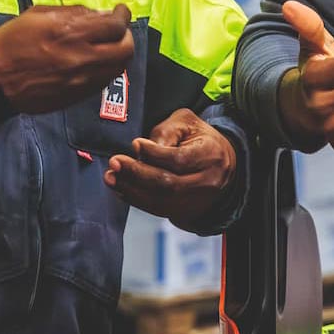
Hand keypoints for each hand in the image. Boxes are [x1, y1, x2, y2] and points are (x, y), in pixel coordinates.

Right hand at [0, 4, 133, 113]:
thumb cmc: (12, 41)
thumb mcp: (39, 14)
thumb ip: (73, 13)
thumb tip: (99, 14)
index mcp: (70, 32)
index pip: (115, 24)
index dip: (122, 15)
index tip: (120, 11)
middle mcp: (82, 57)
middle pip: (125, 49)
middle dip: (126, 36)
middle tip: (118, 30)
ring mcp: (82, 80)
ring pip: (118, 67)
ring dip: (118, 54)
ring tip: (108, 46)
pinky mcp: (78, 96)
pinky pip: (104, 81)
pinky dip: (106, 68)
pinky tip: (95, 61)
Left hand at [106, 108, 237, 223]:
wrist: (221, 164)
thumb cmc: (200, 139)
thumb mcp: (187, 123)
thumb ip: (166, 132)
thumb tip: (141, 150)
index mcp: (210, 155)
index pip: (179, 160)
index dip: (154, 154)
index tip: (135, 144)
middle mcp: (206, 182)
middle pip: (168, 185)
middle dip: (137, 174)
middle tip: (116, 163)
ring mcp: (196, 201)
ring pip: (161, 201)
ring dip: (132, 190)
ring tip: (112, 177)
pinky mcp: (185, 211)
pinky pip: (158, 209)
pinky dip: (137, 200)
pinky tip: (122, 189)